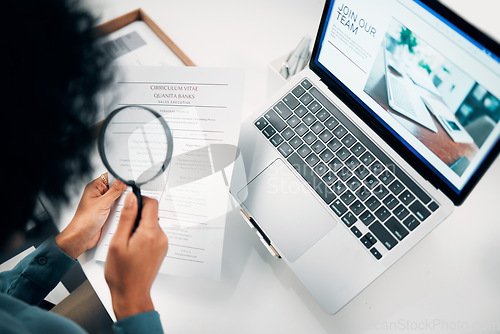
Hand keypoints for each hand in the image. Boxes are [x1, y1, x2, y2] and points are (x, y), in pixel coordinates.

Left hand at [55, 173, 125, 258]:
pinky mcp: (108, 213)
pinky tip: (123, 213)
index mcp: (95, 187)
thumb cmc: (84, 221)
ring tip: (123, 206)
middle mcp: (100, 194)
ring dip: (123, 202)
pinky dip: (122, 210)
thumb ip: (115, 190)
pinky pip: (119, 208)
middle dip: (124, 191)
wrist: (80, 238)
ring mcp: (104, 204)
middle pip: (117, 187)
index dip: (121, 176)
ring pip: (120, 198)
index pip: (111, 176)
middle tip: (128, 195)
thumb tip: (124, 180)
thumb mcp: (102, 203)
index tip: (131, 179)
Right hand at [104, 193, 167, 319]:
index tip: (129, 205)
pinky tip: (132, 249)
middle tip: (123, 230)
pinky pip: (153, 235)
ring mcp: (163, 244)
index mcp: (150, 233)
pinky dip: (143, 236)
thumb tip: (131, 198)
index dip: (139, 200)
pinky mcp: (161, 250)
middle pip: (152, 214)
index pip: (152, 204)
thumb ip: (126, 218)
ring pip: (151, 225)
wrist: (131, 294)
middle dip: (137, 216)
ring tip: (126, 243)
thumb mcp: (118, 242)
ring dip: (139, 227)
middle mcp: (161, 237)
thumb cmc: (122, 273)